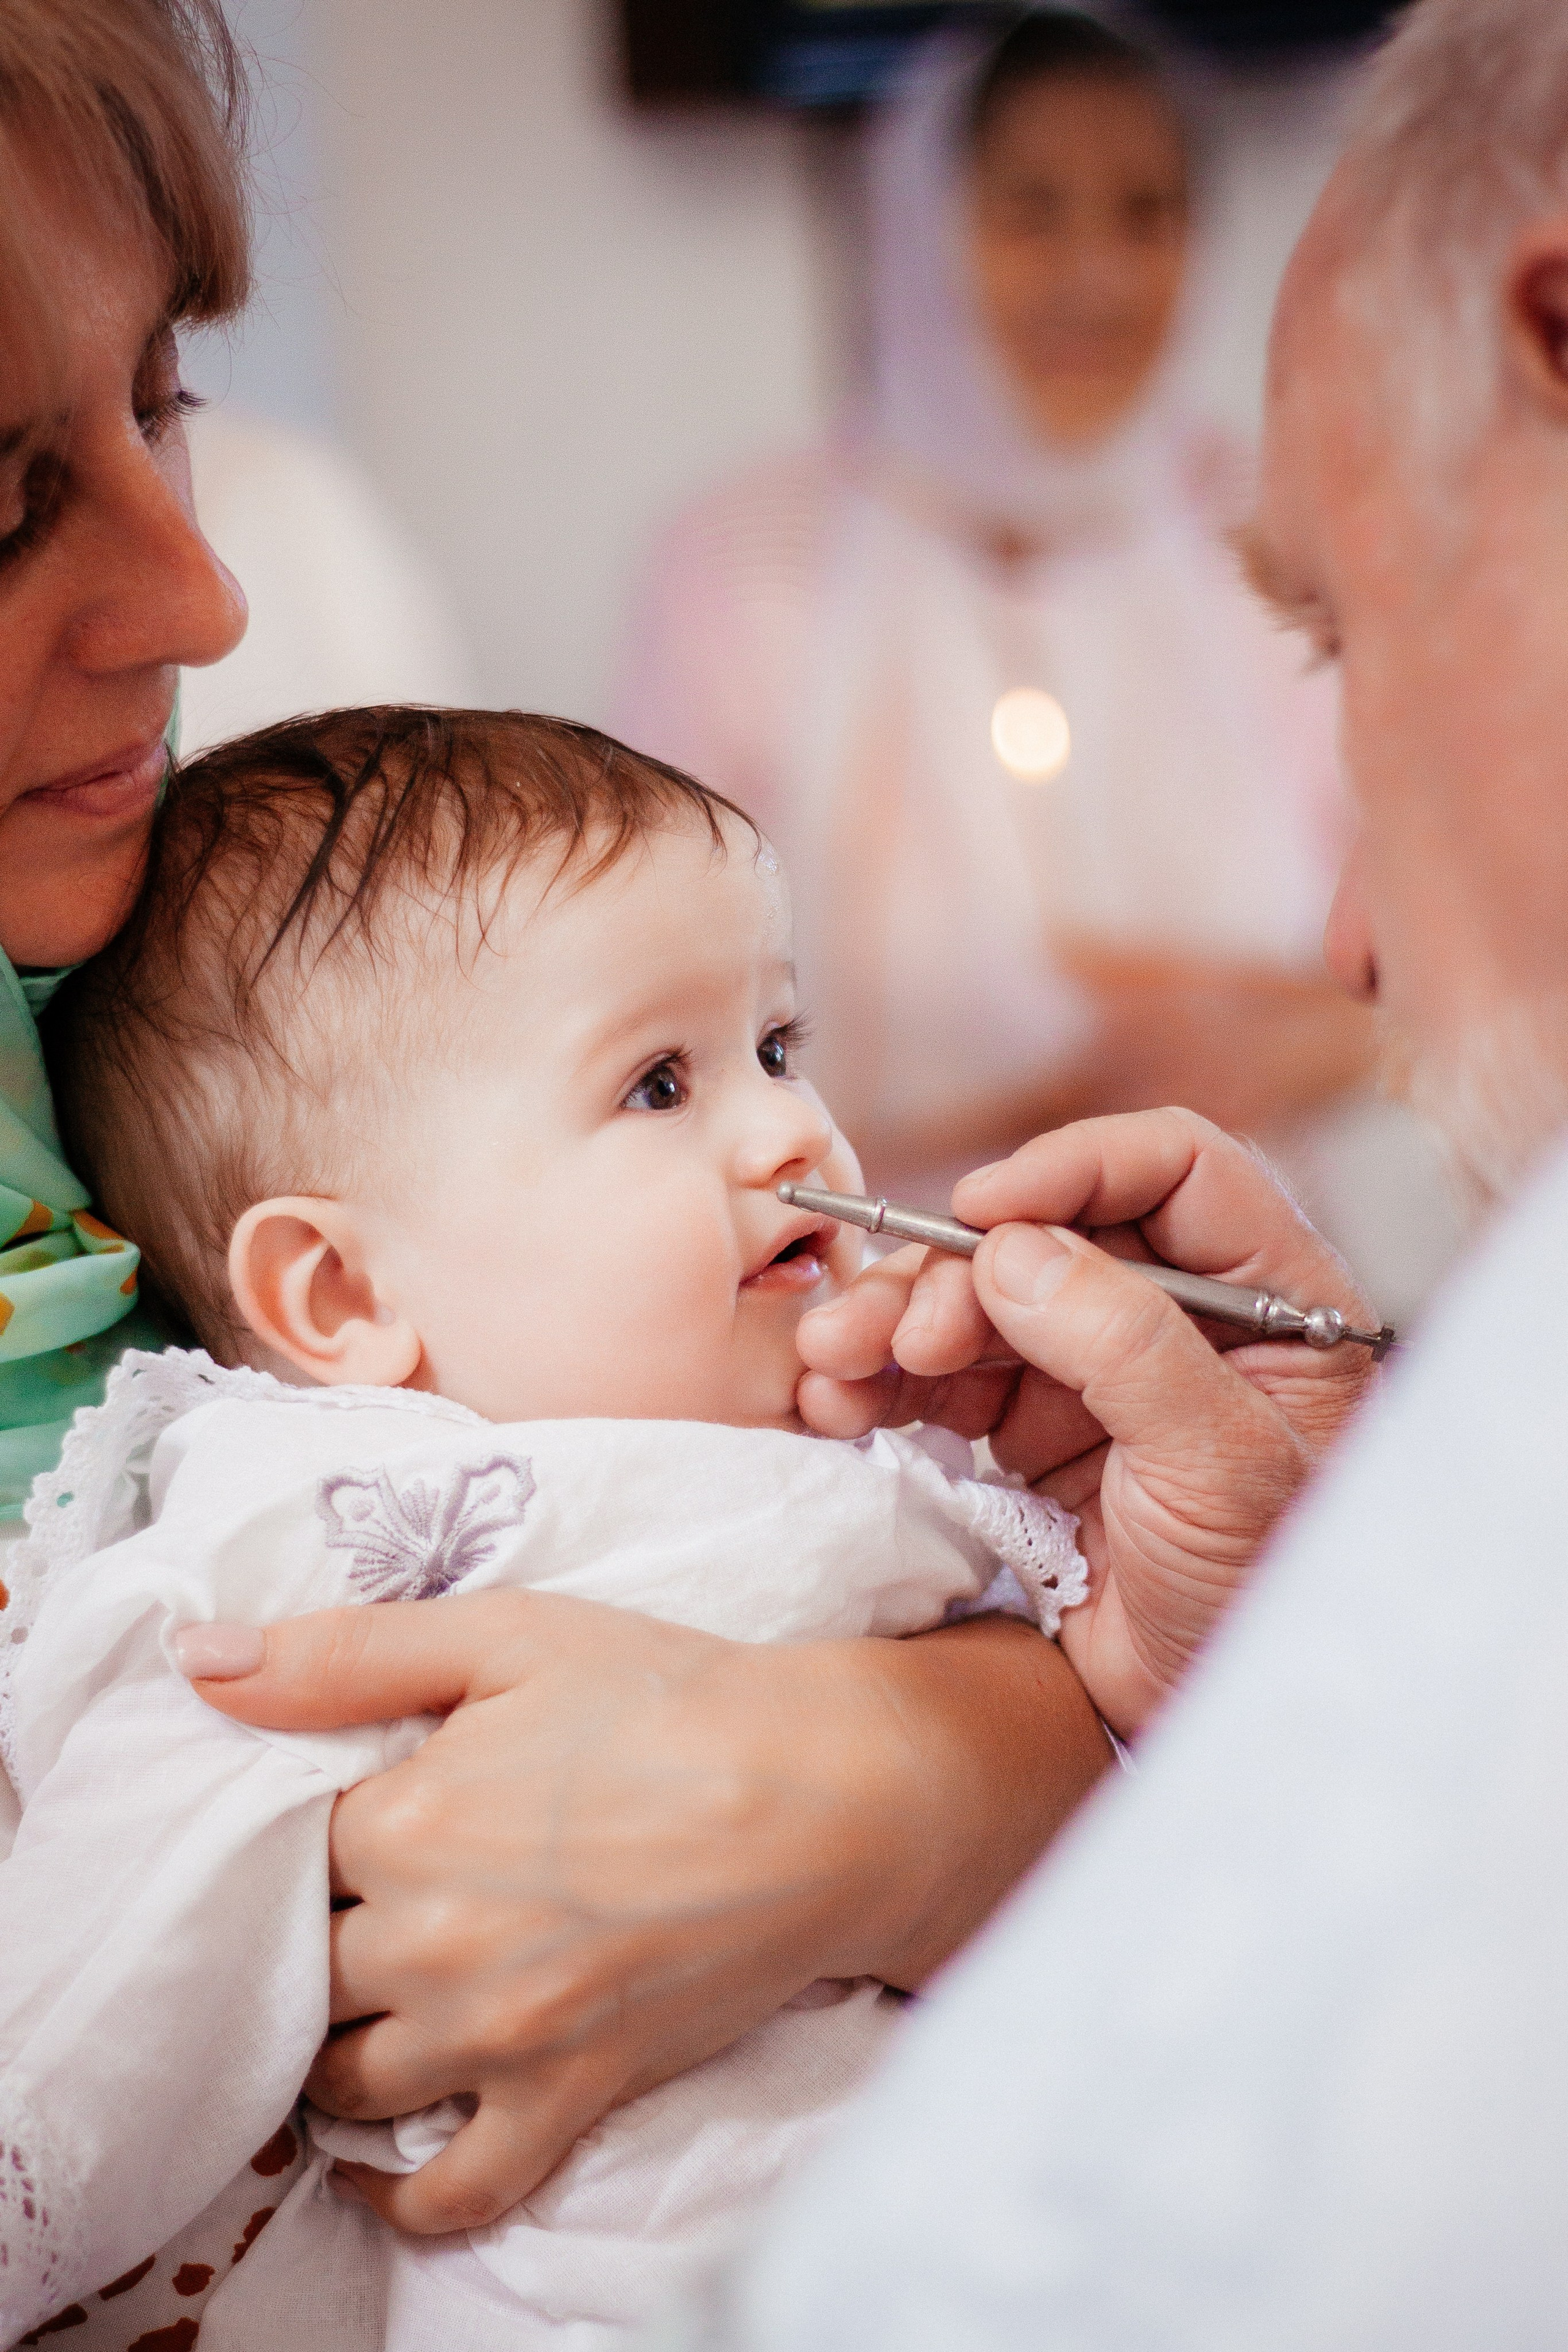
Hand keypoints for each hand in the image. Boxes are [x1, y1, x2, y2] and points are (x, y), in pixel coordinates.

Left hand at [188, 1591, 1106, 2232]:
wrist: (829, 1793)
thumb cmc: (671, 1697)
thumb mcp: (507, 1635)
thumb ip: (346, 1653)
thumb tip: (197, 1662)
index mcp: (403, 1819)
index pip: (286, 1850)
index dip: (308, 1835)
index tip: (339, 1821)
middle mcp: (429, 1940)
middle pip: (304, 1969)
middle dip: (315, 1941)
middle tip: (346, 1913)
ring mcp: (496, 2034)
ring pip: (347, 2081)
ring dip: (336, 2053)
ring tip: (354, 2014)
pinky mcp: (567, 2097)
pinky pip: (451, 2190)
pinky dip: (400, 2190)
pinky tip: (379, 2163)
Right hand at [797, 1109, 1379, 1736]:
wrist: (1210, 1724)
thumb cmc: (1262, 1595)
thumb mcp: (1221, 1465)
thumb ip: (1127, 1344)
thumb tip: (1014, 1249)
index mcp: (1270, 1298)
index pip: (1175, 1169)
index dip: (1073, 1169)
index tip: (983, 1212)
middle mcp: (1179, 1319)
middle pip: (1050, 1236)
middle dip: (955, 1273)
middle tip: (902, 1336)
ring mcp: (1096, 1378)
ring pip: (979, 1302)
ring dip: (894, 1323)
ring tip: (834, 1364)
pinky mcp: (1029, 1438)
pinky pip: (941, 1380)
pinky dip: (881, 1382)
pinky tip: (836, 1400)